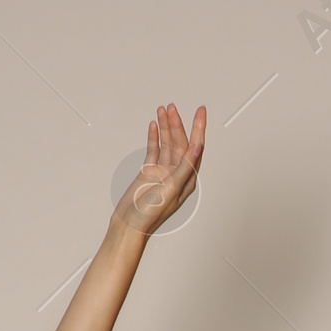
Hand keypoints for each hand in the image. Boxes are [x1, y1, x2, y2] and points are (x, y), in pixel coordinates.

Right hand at [114, 103, 205, 238]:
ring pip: (167, 143)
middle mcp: (177, 174)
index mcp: (187, 179)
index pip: (196, 148)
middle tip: (173, 106)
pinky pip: (154, 150)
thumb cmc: (151, 214)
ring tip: (163, 110)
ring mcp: (163, 172)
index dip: (199, 128)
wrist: (129, 224)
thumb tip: (197, 148)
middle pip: (180, 142)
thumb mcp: (171, 189)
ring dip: (166, 127)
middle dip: (177, 123)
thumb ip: (185, 167)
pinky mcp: (149, 171)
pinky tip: (154, 125)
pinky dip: (154, 137)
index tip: (200, 111)